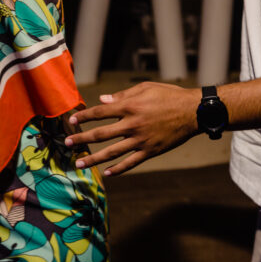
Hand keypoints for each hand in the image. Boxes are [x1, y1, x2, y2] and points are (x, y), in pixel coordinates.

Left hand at [64, 82, 200, 174]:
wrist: (192, 112)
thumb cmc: (169, 95)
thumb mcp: (146, 88)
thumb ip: (123, 95)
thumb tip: (102, 101)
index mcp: (130, 106)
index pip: (100, 113)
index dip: (85, 117)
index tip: (72, 121)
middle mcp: (132, 124)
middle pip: (101, 134)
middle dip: (82, 139)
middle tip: (67, 144)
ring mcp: (141, 140)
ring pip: (112, 152)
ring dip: (94, 158)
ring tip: (80, 163)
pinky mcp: (150, 151)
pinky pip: (131, 163)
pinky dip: (118, 169)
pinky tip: (107, 173)